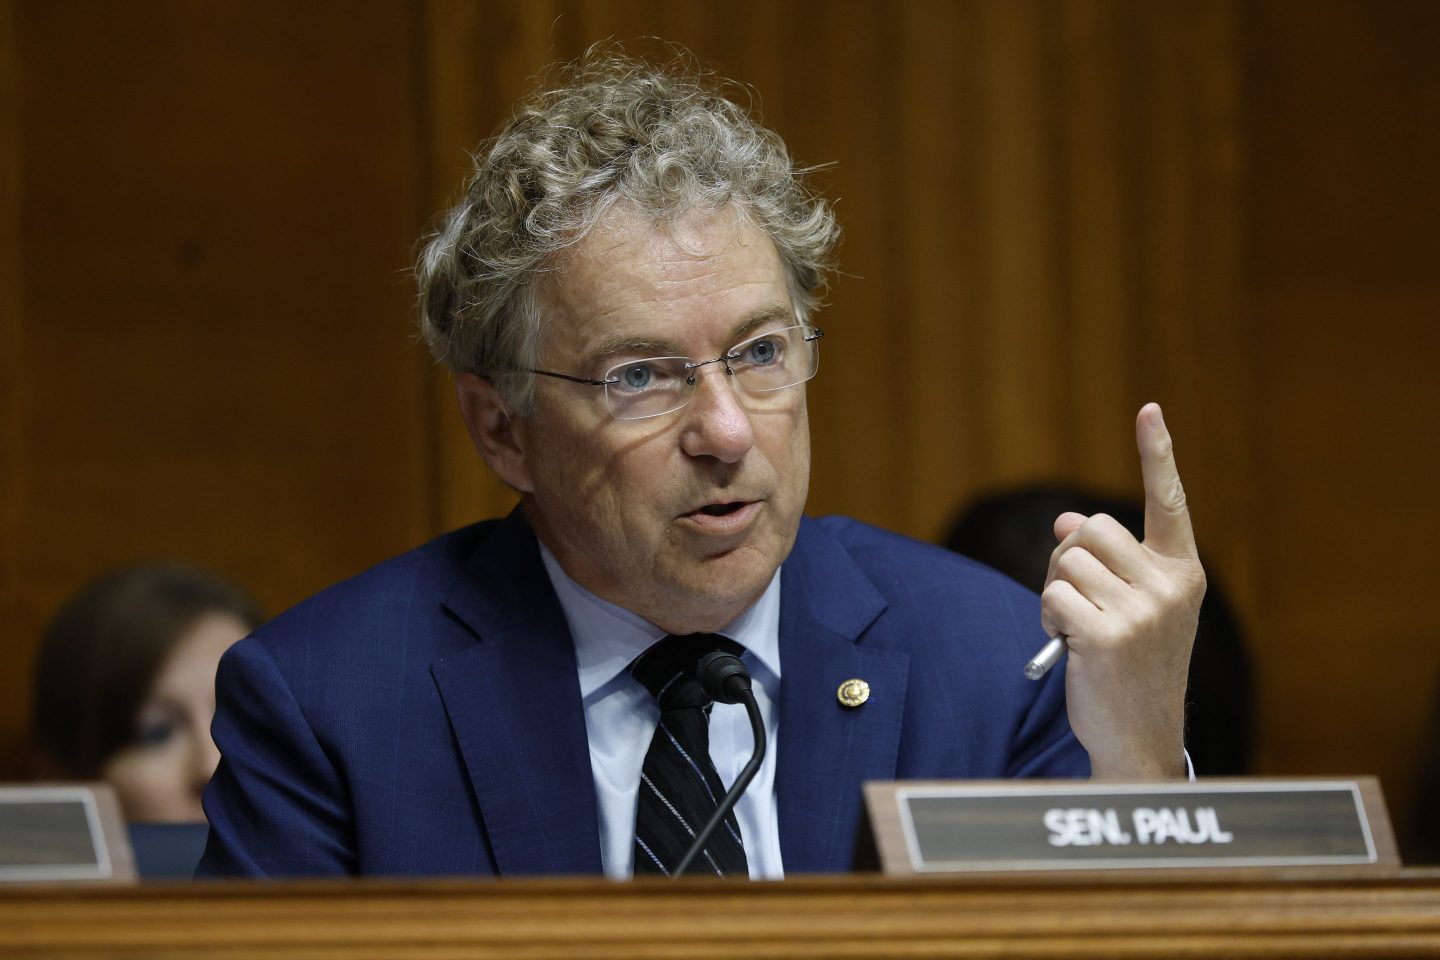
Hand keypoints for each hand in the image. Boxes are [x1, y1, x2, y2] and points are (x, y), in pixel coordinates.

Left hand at [1041, 403, 1205, 779]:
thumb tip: (1065, 523)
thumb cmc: (1129, 666)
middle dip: (1069, 558)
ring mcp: (1142, 612)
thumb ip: (1105, 562)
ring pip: (1066, 561)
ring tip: (1078, 630)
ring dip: (1055, 592)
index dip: (1157, 453)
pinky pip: (1052, 596)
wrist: (1139, 737)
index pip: (1169, 502)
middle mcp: (1170, 587)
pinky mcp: (1107, 636)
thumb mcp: (1129, 607)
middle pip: (1090, 528)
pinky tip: (1070, 648)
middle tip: (1079, 601)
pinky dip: (1048, 618)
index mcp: (1182, 573)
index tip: (1149, 408)